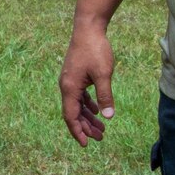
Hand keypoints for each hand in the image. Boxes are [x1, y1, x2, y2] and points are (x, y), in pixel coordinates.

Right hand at [59, 19, 116, 145]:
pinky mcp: (75, 76)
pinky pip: (79, 96)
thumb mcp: (104, 75)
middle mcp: (66, 86)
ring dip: (87, 118)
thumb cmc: (95, 50)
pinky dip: (87, 106)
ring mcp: (70, 81)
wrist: (88, 29)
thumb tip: (107, 117)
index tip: (86, 144)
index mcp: (69, 88)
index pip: (70, 116)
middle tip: (101, 138)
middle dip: (85, 127)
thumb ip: (105, 96)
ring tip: (101, 129)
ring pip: (77, 105)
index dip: (77, 131)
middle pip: (73, 113)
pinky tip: (97, 111)